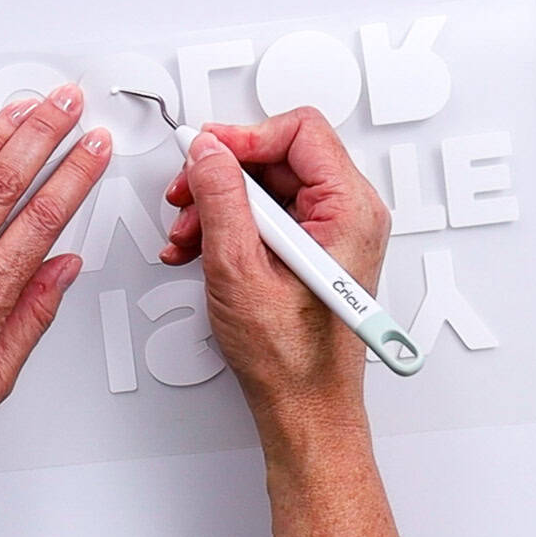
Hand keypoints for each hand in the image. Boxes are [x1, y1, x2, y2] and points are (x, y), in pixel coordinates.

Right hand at [160, 108, 415, 536]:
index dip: (243, 137)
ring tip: (188, 235)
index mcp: (348, 210)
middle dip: (223, 176)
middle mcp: (350, 213)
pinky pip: (270, 215)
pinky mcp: (315, 248)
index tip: (205, 154)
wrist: (303, 404)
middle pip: (279, 156)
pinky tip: (200, 248)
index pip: (299, 132)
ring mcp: (333, 231)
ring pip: (268, 186)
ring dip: (219, 204)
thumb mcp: (239, 268)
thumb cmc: (290, 357)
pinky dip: (231, 225)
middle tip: (186, 196)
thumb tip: (207, 152)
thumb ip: (221, 200)